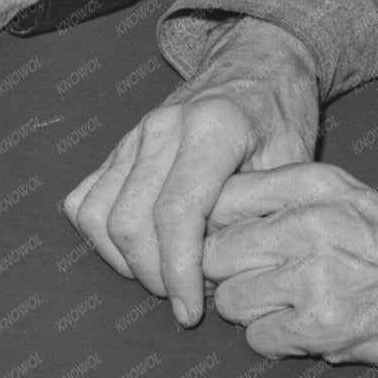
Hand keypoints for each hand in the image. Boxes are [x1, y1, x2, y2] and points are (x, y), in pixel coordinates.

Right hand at [64, 18, 320, 323]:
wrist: (254, 66)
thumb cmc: (280, 117)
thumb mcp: (293, 161)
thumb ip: (259, 210)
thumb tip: (225, 270)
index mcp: (213, 128)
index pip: (177, 214)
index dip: (178, 271)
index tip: (191, 311)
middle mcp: (162, 129)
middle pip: (129, 221)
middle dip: (151, 274)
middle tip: (184, 299)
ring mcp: (131, 137)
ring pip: (97, 216)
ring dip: (122, 260)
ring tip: (161, 278)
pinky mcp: (115, 149)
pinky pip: (83, 202)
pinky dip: (99, 238)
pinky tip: (135, 253)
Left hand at [200, 164, 377, 365]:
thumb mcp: (346, 199)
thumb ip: (280, 202)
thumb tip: (203, 221)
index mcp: (314, 186)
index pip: (219, 199)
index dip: (208, 229)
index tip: (224, 245)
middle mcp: (311, 224)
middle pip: (212, 255)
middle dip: (228, 276)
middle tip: (264, 282)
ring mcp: (316, 275)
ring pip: (229, 300)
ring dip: (253, 313)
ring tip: (295, 305)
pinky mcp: (322, 324)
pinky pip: (257, 339)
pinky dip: (277, 342)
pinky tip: (310, 329)